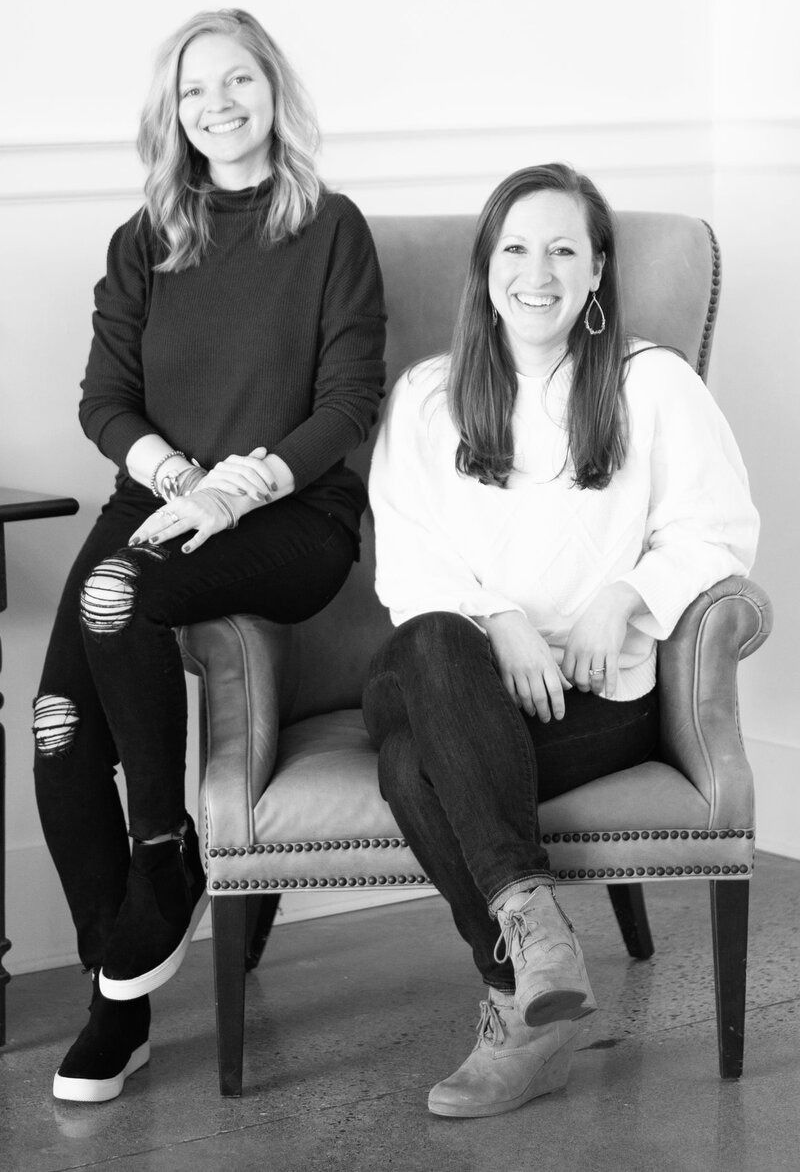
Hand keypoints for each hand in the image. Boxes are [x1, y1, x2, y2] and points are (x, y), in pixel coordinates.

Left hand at [128, 489, 243, 553]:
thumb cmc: (202, 503)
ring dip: (166, 534)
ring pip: (179, 526)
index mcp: (177, 504)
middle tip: (136, 542)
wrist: (227, 495)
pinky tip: (185, 550)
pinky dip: (193, 542)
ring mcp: (199, 516)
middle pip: (164, 522)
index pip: (157, 517)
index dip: (144, 528)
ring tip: (153, 541)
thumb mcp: (185, 505)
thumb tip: (152, 528)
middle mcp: (186, 508)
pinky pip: (201, 535)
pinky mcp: (211, 524)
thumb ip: (171, 514)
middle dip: (148, 532)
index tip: (133, 539)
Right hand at [196, 447, 276, 501]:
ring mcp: (214, 473)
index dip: (267, 474)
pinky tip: (242, 494)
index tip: (275, 487)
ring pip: (237, 477)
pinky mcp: (207, 483)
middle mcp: (224, 464)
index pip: (254, 463)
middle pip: (247, 471)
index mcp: (234, 460)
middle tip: (268, 496)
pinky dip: (233, 488)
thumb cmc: (228, 487)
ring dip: (251, 488)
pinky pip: (222, 483)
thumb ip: (251, 462)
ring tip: (260, 497)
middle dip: (260, 484)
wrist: (206, 498)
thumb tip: (264, 450)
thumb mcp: (241, 475)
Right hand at [481, 611, 570, 721]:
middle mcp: (533, 668)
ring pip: (525, 697)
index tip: (559, 715)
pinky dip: (515, 701)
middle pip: (540, 696)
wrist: (506, 624)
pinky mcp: (505, 670)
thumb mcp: (546, 651)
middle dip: (544, 711)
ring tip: (534, 714)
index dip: (559, 705)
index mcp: (545, 663)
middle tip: (546, 719)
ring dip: (530, 708)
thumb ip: (556, 671)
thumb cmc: (529, 637)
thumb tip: (567, 687)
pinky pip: (511, 691)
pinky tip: (520, 705)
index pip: (556, 689)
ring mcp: (518, 670)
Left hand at [561, 582, 644, 697]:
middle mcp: (583, 651)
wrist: (610, 607)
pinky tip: (610, 694)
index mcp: (572, 647)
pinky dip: (610, 687)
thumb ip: (571, 650)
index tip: (575, 683)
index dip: (570, 682)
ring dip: (596, 688)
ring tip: (597, 690)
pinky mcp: (612, 652)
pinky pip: (611, 674)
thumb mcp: (575, 634)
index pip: (567, 672)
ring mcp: (598, 652)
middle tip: (587, 689)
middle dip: (583, 687)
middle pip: (580, 679)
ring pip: (595, 678)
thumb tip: (567, 667)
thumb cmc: (591, 621)